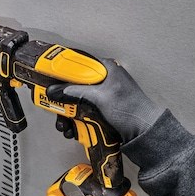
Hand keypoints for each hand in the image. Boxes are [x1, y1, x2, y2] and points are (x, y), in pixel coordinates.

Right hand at [46, 58, 164, 143]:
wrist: (145, 132)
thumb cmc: (132, 110)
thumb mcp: (101, 97)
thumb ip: (77, 92)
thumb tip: (56, 89)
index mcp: (106, 69)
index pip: (79, 63)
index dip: (62, 70)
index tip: (49, 77)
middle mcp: (102, 80)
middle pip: (74, 85)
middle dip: (62, 99)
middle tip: (54, 107)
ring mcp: (101, 96)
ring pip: (76, 101)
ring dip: (67, 114)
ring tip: (64, 125)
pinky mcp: (100, 110)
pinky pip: (82, 112)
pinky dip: (75, 121)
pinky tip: (72, 130)